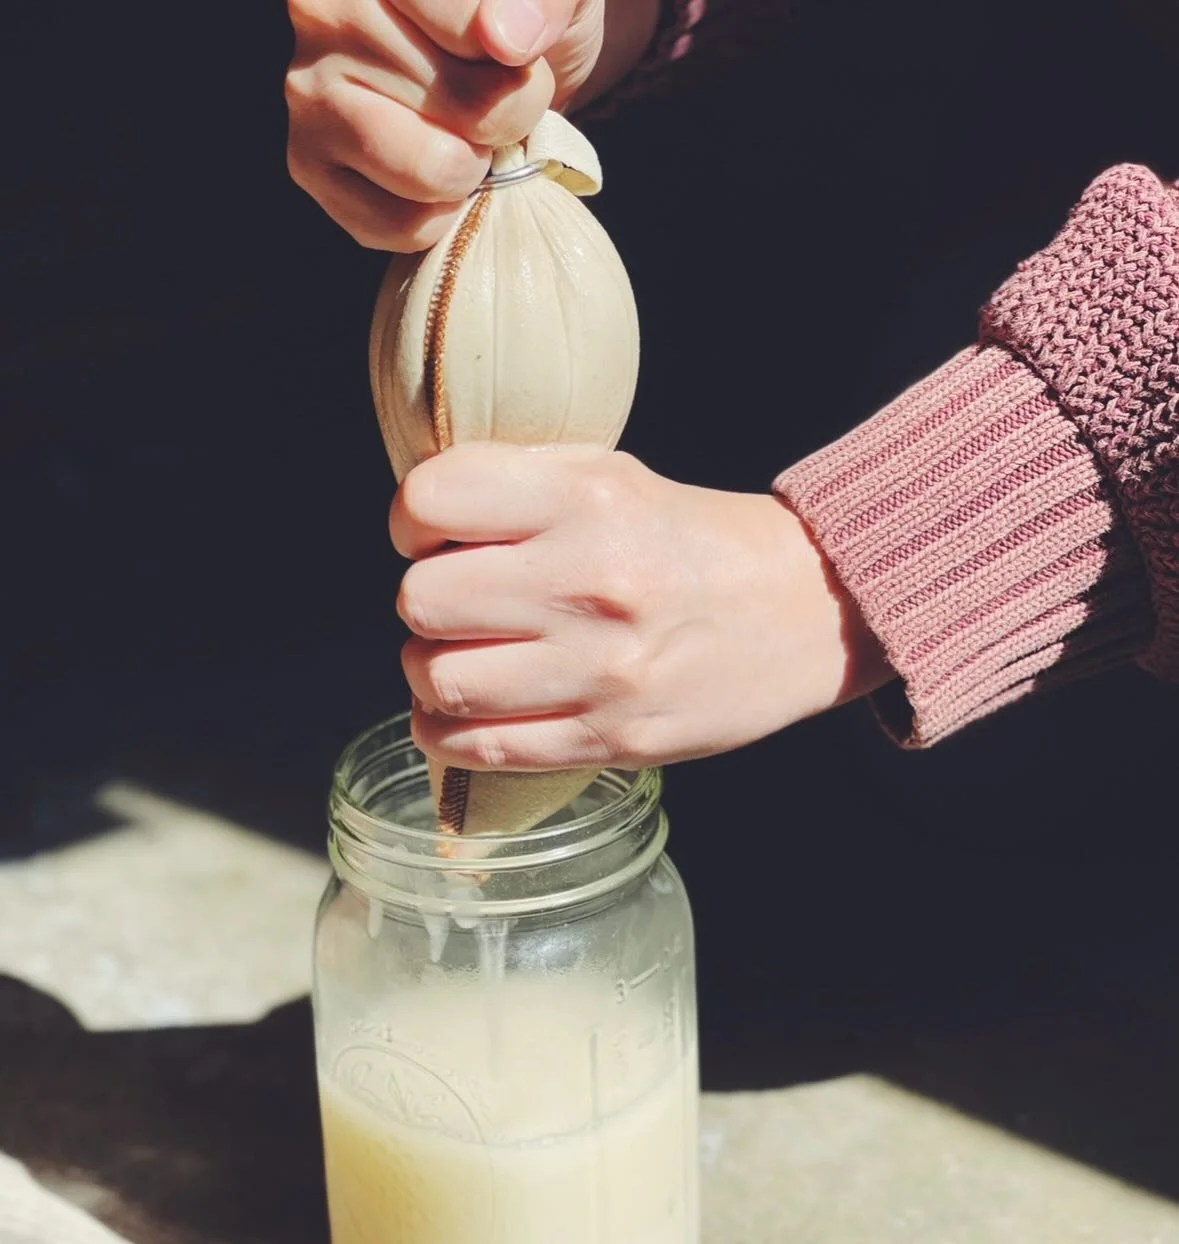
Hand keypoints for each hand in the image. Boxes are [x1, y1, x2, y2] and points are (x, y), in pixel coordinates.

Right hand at [285, 0, 656, 252]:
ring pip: (431, 170)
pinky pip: (401, 224)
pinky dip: (439, 217)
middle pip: (463, 106)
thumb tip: (504, 41)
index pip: (473, 32)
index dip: (519, 67)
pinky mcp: (309, 164)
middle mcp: (325, 10)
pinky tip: (436, 178)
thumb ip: (544, 0)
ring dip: (473, 171)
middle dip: (504, 120)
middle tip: (494, 103)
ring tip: (468, 140)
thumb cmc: (522, 18)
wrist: (496, 67)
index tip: (520, 57)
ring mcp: (309, 91)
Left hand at [391, 445, 893, 771]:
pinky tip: (463, 712)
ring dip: (431, 671)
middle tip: (455, 604)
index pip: (431, 502)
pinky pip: (479, 748)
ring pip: (440, 681)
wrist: (805, 612)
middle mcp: (592, 583)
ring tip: (462, 658)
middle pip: (422, 599)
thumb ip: (518, 484)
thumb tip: (417, 519)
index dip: (412, 520)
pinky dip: (447, 732)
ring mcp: (602, 672)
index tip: (431, 535)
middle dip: (423, 601)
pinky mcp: (611, 740)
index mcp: (588, 500)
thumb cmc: (692, 541)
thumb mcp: (613, 474)